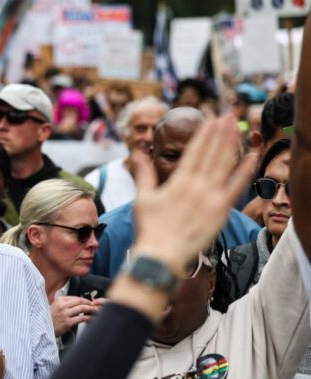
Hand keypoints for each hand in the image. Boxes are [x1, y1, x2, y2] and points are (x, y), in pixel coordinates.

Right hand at [51, 296, 98, 336]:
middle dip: (90, 303)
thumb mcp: (55, 306)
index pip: (76, 298)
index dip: (85, 300)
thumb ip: (65, 303)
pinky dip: (89, 318)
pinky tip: (92, 318)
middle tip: (95, 306)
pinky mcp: (68, 322)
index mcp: (60, 300)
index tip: (90, 302)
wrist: (43, 328)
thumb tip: (79, 302)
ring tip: (96, 311)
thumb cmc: (50, 319)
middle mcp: (62, 306)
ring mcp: (65, 314)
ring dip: (91, 309)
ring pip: (82, 308)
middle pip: (80, 301)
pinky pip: (82, 318)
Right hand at [133, 114, 256, 274]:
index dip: (204, 133)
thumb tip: (136, 155)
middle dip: (221, 132)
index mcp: (179, 181)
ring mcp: (211, 198)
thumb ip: (144, 175)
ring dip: (232, 145)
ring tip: (237, 127)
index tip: (211, 118)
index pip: (195, 151)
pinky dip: (245, 171)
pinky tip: (252, 156)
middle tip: (229, 114)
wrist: (162, 254)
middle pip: (212, 153)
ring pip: (225, 165)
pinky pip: (236, 187)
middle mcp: (197, 186)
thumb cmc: (150, 228)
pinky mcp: (221, 211)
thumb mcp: (142, 199)